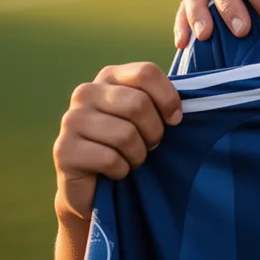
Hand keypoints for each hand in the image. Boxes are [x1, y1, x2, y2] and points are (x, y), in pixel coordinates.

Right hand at [52, 63, 181, 220]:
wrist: (95, 187)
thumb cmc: (130, 145)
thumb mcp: (147, 116)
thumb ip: (162, 99)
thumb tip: (195, 95)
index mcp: (109, 76)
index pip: (146, 72)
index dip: (168, 98)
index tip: (175, 119)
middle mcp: (86, 92)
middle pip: (138, 104)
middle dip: (154, 131)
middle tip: (150, 144)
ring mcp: (70, 120)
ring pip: (125, 134)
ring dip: (138, 154)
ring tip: (132, 157)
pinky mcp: (63, 149)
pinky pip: (110, 159)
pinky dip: (122, 170)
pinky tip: (115, 171)